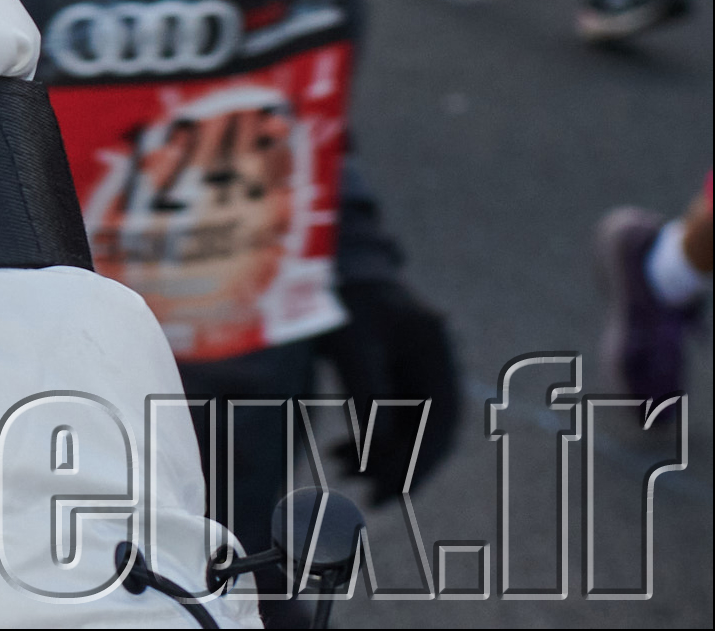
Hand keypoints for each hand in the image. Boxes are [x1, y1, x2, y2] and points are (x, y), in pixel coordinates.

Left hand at [313, 280, 463, 501]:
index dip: (423, 459)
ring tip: (344, 472)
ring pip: (409, 423)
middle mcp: (431, 357)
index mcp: (434, 346)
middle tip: (372, 498)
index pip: (442, 417)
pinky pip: (389, 414)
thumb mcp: (350, 342)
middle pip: (429, 425)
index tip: (398, 491)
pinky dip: (370, 436)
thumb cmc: (333, 292)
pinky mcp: (389, 369)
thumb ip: (368, 393)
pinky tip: (341, 454)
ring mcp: (413, 363)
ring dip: (382, 454)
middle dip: (402, 464)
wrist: (316, 259)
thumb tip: (380, 450)